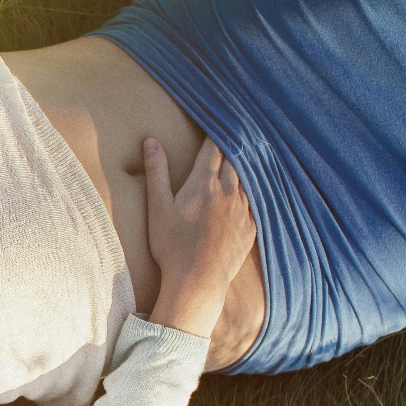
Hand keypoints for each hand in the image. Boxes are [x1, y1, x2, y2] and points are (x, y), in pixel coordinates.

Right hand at [142, 136, 256, 337]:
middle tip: (234, 134)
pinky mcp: (250, 229)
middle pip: (233, 161)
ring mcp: (242, 210)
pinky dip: (252, 192)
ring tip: (245, 157)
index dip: (214, 135)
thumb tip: (151, 141)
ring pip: (247, 180)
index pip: (212, 149)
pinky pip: (254, 203)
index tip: (216, 124)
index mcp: (204, 183)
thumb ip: (156, 172)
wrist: (198, 282)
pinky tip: (251, 192)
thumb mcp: (157, 207)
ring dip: (243, 168)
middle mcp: (228, 192)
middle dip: (231, 147)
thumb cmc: (172, 246)